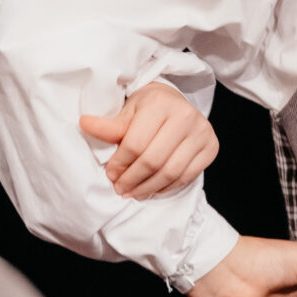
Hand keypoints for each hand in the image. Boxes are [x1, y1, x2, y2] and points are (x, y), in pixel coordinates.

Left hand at [79, 81, 218, 198]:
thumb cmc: (148, 107)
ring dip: (148, 188)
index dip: (120, 163)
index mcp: (161, 103)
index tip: (110, 174)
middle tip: (120, 189)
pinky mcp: (211, 147)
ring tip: (133, 193)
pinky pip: (186, 176)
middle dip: (133, 179)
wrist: (175, 103)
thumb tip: (84, 125)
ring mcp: (202, 132)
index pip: (136, 144)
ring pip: (170, 172)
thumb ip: (110, 126)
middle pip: (153, 160)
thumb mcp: (127, 112)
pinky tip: (152, 189)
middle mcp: (186, 116)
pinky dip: (166, 187)